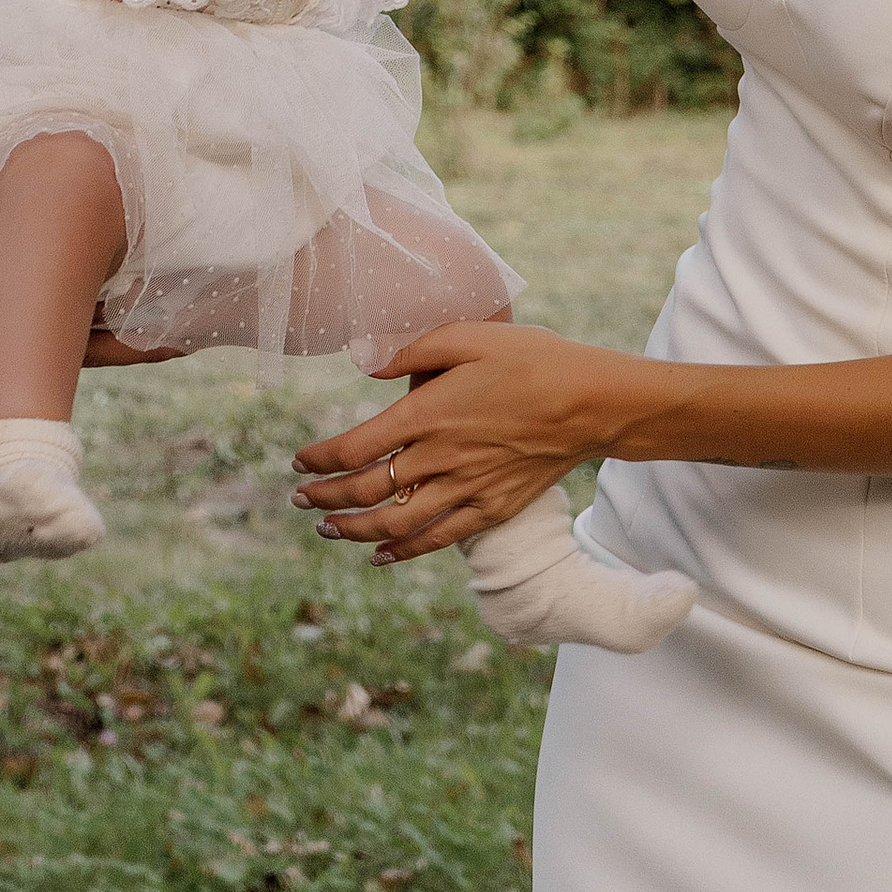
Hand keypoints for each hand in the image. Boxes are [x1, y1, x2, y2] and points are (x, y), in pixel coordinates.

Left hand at [289, 319, 632, 561]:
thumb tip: (362, 360)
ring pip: (396, 522)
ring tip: (328, 529)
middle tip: (300, 500)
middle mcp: (441, 457)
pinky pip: (438, 538)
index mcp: (429, 413)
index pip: (356, 446)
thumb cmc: (532, 359)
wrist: (592, 403)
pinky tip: (381, 555)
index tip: (299, 460)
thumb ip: (410, 349)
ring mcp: (467, 488)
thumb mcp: (469, 336)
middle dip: (326, 497)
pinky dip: (404, 550)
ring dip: (355, 529)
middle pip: (367, 490)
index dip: (321, 459)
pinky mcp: (491, 509)